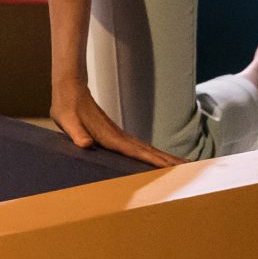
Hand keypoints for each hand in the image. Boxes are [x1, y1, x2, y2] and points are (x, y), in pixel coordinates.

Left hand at [51, 78, 176, 168]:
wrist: (70, 88)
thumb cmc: (67, 107)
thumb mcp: (67, 121)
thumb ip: (77, 134)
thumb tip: (85, 144)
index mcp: (110, 137)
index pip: (136, 152)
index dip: (153, 161)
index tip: (170, 168)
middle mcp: (120, 137)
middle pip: (150, 151)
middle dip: (170, 161)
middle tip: (191, 169)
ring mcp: (120, 135)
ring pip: (149, 149)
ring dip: (167, 158)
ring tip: (184, 166)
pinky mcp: (117, 135)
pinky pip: (141, 148)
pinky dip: (154, 155)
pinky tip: (160, 160)